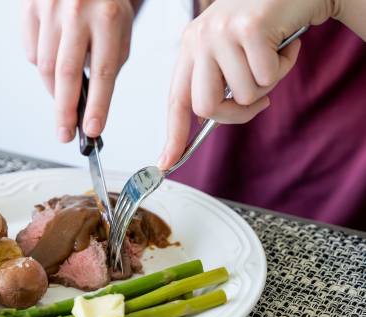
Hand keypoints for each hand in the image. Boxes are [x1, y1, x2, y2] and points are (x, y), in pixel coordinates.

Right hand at [21, 0, 137, 141]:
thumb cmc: (104, 4)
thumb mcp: (119, 30)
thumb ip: (107, 64)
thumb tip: (87, 105)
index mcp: (108, 16)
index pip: (103, 72)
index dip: (97, 105)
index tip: (92, 129)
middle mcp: (78, 10)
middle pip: (66, 73)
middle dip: (65, 111)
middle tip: (65, 134)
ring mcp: (50, 7)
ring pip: (44, 66)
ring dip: (55, 88)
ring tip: (65, 90)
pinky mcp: (29, 6)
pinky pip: (31, 52)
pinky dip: (41, 64)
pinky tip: (54, 55)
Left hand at [159, 0, 338, 169]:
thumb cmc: (267, 22)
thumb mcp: (233, 52)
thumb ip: (220, 81)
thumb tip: (213, 118)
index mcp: (191, 46)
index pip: (176, 100)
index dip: (173, 135)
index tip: (165, 162)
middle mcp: (199, 38)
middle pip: (206, 107)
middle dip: (236, 113)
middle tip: (260, 98)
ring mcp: (220, 32)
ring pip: (242, 95)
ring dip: (268, 83)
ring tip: (273, 55)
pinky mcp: (247, 28)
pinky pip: (266, 76)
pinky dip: (283, 66)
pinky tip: (284, 44)